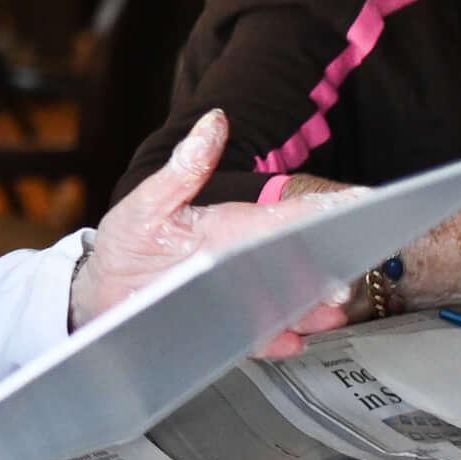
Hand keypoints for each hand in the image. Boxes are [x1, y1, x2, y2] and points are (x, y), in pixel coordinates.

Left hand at [69, 109, 351, 350]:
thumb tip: (214, 120)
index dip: (325, 209)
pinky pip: (257, 337)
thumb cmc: (125, 246)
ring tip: (326, 311)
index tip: (361, 202)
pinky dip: (274, 340)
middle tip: (343, 277)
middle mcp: (242, 263)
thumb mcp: (146, 203)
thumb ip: (183, 168)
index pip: (286, 216)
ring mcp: (237, 298)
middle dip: (328, 268)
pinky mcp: (226, 332)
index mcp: (231, 227)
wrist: (99, 297)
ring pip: (286, 302)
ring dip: (310, 308)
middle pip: (298, 264)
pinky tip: (289, 340)